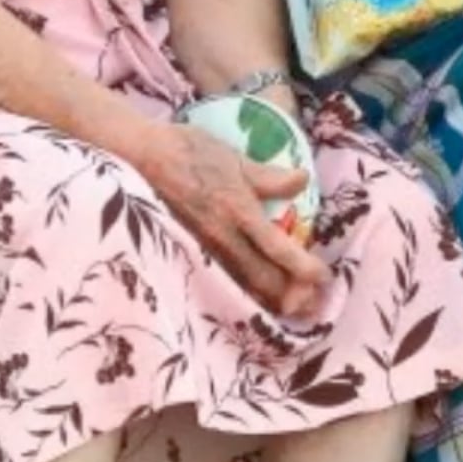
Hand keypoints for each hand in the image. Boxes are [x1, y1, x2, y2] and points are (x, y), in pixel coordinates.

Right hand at [132, 123, 329, 316]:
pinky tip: (252, 300)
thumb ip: (269, 177)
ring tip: (290, 309)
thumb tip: (303, 180)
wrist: (139, 157)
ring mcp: (202, 249)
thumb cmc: (188, 151)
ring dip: (267, 300)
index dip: (303, 267)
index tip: (323, 277)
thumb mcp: (234, 158)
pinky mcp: (188, 252)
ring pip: (240, 285)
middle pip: (261, 278)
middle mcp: (221, 237)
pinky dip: (241, 294)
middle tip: (313, 304)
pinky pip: (220, 280)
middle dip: (289, 295)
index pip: (277, 248)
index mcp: (238, 211)